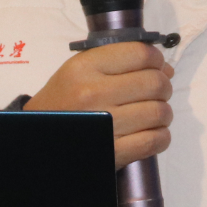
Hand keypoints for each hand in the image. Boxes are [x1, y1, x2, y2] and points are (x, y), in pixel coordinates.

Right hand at [24, 42, 173, 168]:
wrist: (40, 136)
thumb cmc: (64, 100)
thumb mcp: (79, 70)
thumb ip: (118, 61)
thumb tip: (166, 68)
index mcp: (85, 68)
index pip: (140, 54)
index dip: (156, 59)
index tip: (156, 65)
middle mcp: (94, 94)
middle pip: (154, 83)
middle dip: (164, 86)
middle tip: (158, 91)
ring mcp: (105, 124)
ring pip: (159, 112)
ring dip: (164, 112)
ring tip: (153, 113)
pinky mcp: (113, 152)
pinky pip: (154, 141)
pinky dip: (161, 136)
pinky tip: (152, 132)